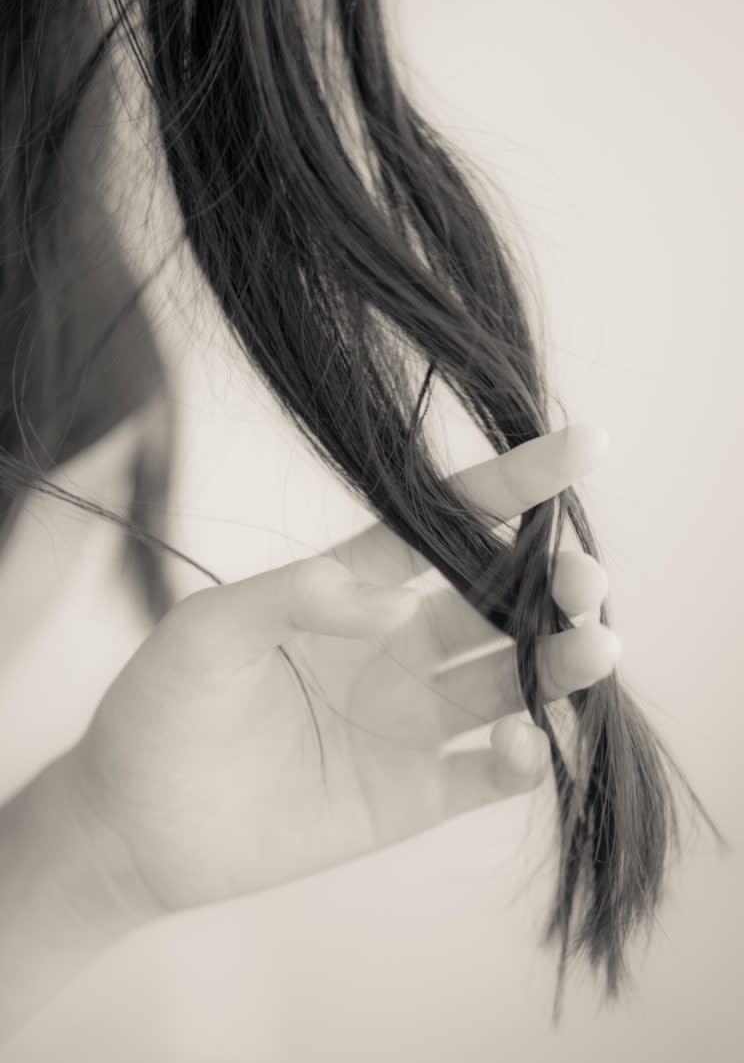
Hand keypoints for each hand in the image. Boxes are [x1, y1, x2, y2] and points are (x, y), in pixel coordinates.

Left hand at [65, 424, 616, 914]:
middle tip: (581, 581)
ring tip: (594, 647)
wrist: (135, 822)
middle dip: (554, 583)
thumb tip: (393, 601)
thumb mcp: (208, 628)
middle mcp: (396, 647)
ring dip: (560, 663)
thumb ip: (294, 595)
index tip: (583, 447)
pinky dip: (523, 757)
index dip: (515, 485)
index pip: (448, 523)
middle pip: (500, 601)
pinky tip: (526, 737)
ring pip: (512, 681)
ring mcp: (409, 721)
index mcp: (355, 589)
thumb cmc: (163, 707)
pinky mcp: (412, 795)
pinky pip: (488, 773)